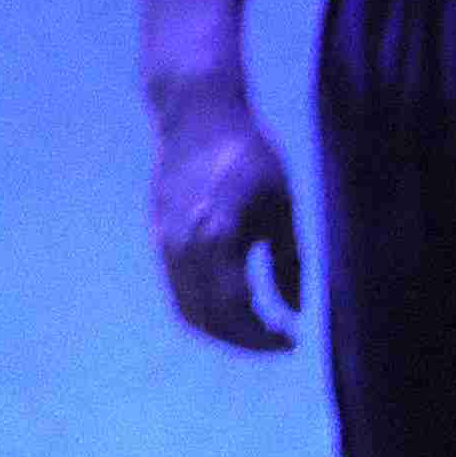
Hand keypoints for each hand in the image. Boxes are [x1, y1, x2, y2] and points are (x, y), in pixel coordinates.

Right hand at [149, 82, 305, 351]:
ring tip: (256, 330)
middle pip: (210, 318)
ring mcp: (166, 241)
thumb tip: (296, 310)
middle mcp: (185, 245)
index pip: (237, 309)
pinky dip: (202, 310)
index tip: (293, 339)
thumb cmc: (250, 155)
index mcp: (219, 236)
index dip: (265, 335)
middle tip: (279, 340)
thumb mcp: (283, 206)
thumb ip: (288, 261)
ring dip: (222, 331)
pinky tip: (231, 305)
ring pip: (187, 309)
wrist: (196, 115)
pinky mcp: (159, 235)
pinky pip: (176, 289)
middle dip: (245, 341)